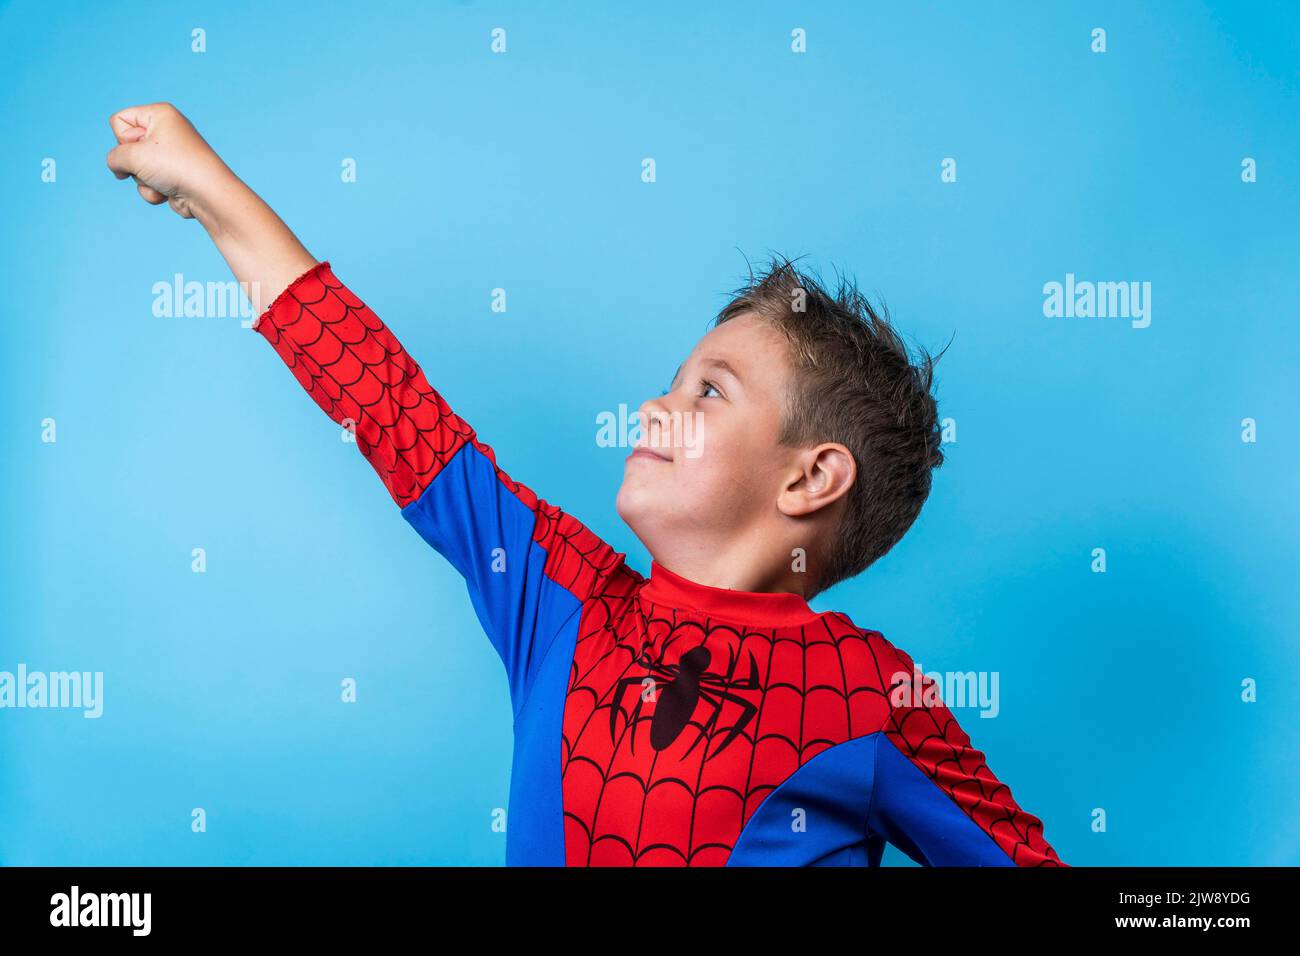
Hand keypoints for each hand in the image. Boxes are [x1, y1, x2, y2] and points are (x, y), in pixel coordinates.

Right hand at [106, 102, 233, 219]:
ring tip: (163, 181)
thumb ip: (114, 157)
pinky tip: (169, 193)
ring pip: (135, 168)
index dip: (123, 139)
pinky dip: (154, 191)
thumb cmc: (175, 167)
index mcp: (160, 114)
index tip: (142, 148)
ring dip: (143, 180)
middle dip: (133, 162)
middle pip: (126, 147)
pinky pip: (148, 183)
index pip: (119, 120)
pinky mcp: (173, 176)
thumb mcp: (132, 155)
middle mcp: (166, 131)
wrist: (208, 195)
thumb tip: (119, 168)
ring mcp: (170, 155)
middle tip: (153, 166)